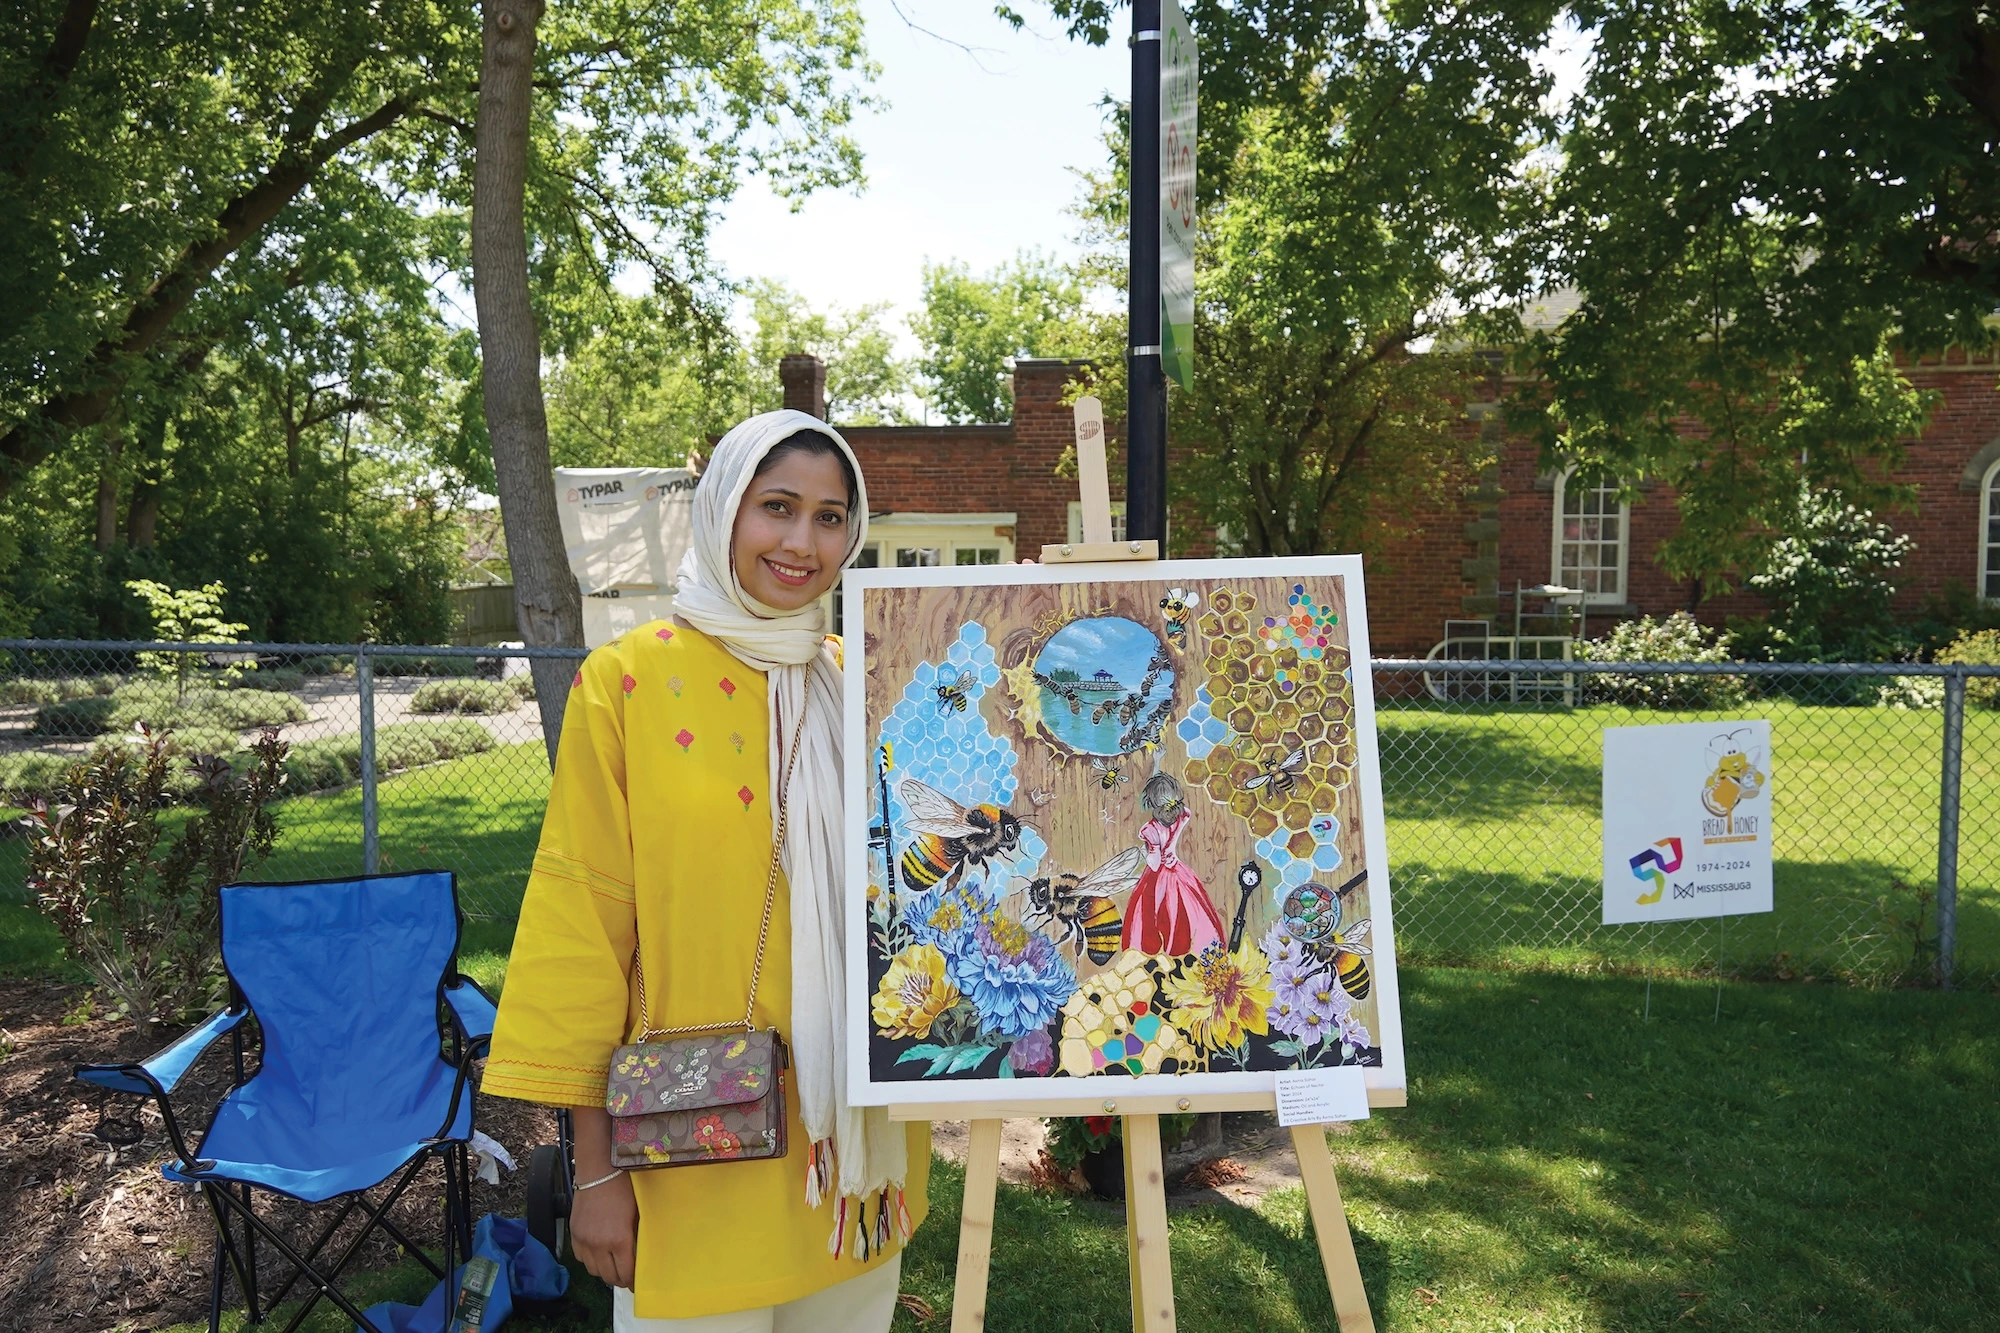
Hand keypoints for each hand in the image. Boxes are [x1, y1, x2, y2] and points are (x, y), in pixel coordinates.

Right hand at [570, 1171, 637, 1288]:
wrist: (598, 1171)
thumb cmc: (623, 1188)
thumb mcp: (637, 1214)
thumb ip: (636, 1237)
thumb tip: (639, 1254)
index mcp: (619, 1240)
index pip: (625, 1274)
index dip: (632, 1282)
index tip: (636, 1284)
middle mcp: (599, 1245)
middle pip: (608, 1277)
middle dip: (619, 1279)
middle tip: (626, 1276)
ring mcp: (584, 1241)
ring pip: (593, 1271)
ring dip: (604, 1271)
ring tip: (612, 1265)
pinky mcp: (574, 1234)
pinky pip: (580, 1258)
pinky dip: (589, 1260)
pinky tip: (598, 1252)